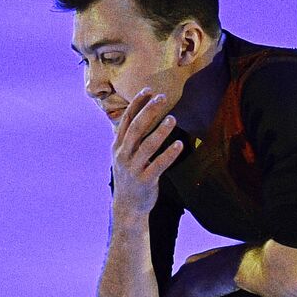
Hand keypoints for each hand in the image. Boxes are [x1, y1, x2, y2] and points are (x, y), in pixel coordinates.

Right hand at [110, 81, 184, 215]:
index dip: (136, 104)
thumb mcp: (123, 155)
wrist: (127, 206)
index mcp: (118, 146)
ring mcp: (133, 168)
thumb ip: (128, 137)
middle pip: (136, 129)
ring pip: (146, 146)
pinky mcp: (145, 181)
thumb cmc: (129, 177)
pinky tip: (178, 144)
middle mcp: (123, 155)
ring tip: (172, 118)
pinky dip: (168, 154)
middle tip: (162, 97)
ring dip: (160, 131)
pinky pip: (158, 165)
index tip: (148, 90)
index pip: (126, 120)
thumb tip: (137, 115)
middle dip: (149, 111)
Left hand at [161, 245, 246, 296]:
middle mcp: (186, 269)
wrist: (245, 264)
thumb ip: (217, 273)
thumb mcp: (225, 265)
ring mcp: (187, 280)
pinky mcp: (192, 292)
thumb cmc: (243, 263)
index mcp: (193, 262)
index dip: (174, 293)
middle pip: (168, 290)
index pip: (177, 279)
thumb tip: (224, 281)